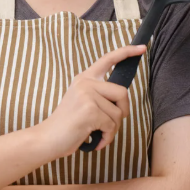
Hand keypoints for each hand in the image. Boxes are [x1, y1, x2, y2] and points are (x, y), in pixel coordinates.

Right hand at [37, 43, 145, 157]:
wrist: (48, 138)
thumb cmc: (69, 124)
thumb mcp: (82, 102)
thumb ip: (100, 96)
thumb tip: (122, 101)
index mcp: (84, 78)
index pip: (108, 59)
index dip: (126, 52)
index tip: (141, 48)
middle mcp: (85, 83)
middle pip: (122, 93)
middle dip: (122, 112)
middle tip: (110, 124)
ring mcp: (87, 95)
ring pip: (118, 113)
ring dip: (112, 129)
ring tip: (98, 133)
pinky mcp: (89, 110)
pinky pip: (112, 125)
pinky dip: (108, 137)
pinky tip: (97, 141)